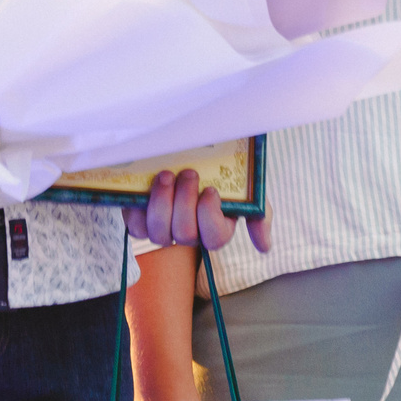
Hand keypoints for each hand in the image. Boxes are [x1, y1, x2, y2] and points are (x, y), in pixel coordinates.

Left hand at [122, 169, 270, 253]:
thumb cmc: (217, 172)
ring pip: (159, 234)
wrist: (184, 153)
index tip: (211, 190)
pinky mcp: (140, 219)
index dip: (210, 216)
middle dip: (186, 203)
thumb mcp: (245, 188)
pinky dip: (140, 207)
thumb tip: (264, 248)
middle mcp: (189, 232)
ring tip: (166, 176)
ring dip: (163, 203)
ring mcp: (163, 228)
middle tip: (189, 173)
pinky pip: (136, 225)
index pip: (215, 238)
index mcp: (215, 228)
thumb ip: (259, 214)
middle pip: (185, 234)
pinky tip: (148, 185)